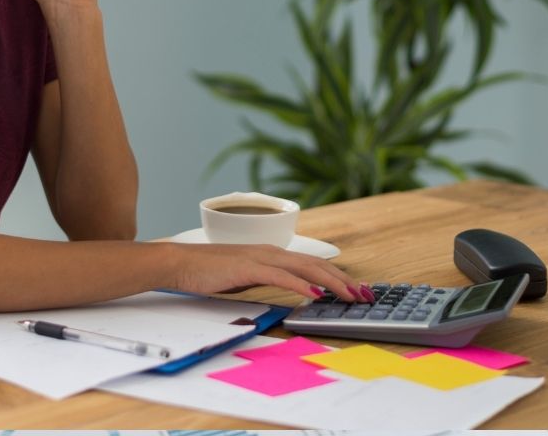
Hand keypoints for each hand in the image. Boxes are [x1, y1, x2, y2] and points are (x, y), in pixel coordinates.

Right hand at [167, 243, 372, 302]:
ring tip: (352, 295)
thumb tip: (292, 290)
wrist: (180, 263)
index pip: (313, 264)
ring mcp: (261, 258)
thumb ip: (269, 280)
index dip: (338, 276)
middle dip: (345, 280)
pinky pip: (281, 276)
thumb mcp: (247, 276)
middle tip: (367, 295)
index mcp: (272, 254)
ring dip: (332, 282)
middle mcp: (271, 252)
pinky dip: (301, 284)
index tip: (357, 290)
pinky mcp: (248, 267)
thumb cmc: (209, 272)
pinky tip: (315, 292)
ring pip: (306, 268)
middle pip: (317, 264)